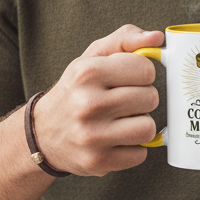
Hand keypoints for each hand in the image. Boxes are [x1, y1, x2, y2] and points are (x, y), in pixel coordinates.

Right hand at [32, 25, 163, 175]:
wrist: (42, 132)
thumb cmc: (76, 90)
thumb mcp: (93, 57)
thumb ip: (126, 39)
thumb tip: (157, 38)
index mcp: (87, 72)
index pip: (146, 69)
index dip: (142, 74)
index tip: (129, 78)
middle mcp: (87, 104)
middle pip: (150, 98)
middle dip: (142, 98)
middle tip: (124, 101)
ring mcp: (92, 136)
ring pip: (148, 128)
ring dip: (140, 124)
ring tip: (123, 120)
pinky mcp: (97, 162)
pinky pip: (140, 154)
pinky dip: (133, 148)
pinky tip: (116, 140)